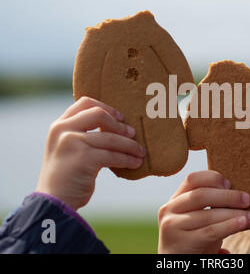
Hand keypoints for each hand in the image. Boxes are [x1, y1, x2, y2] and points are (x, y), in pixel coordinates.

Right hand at [36, 96, 145, 210]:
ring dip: (130, 145)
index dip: (106, 107)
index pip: (85, 103)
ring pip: (110, 138)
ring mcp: (72, 142)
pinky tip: (135, 163)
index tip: (120, 117)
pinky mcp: (84, 158)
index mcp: (59, 125)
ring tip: (140, 152)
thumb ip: (81, 134)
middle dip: (119, 125)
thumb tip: (116, 125)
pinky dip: (127, 159)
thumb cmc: (66, 176)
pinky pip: (113, 155)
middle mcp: (63, 130)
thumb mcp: (67, 148)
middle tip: (133, 134)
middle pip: (99, 115)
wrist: (54, 202)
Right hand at [158, 170, 249, 253]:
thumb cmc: (195, 239)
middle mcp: (169, 209)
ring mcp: (172, 226)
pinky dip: (230, 226)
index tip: (230, 183)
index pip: (192, 179)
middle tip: (247, 199)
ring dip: (233, 214)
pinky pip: (210, 231)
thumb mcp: (198, 218)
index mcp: (175, 199)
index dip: (212, 178)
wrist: (179, 265)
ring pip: (208, 214)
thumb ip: (211, 205)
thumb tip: (242, 195)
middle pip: (200, 195)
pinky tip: (243, 224)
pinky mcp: (181, 243)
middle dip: (227, 196)